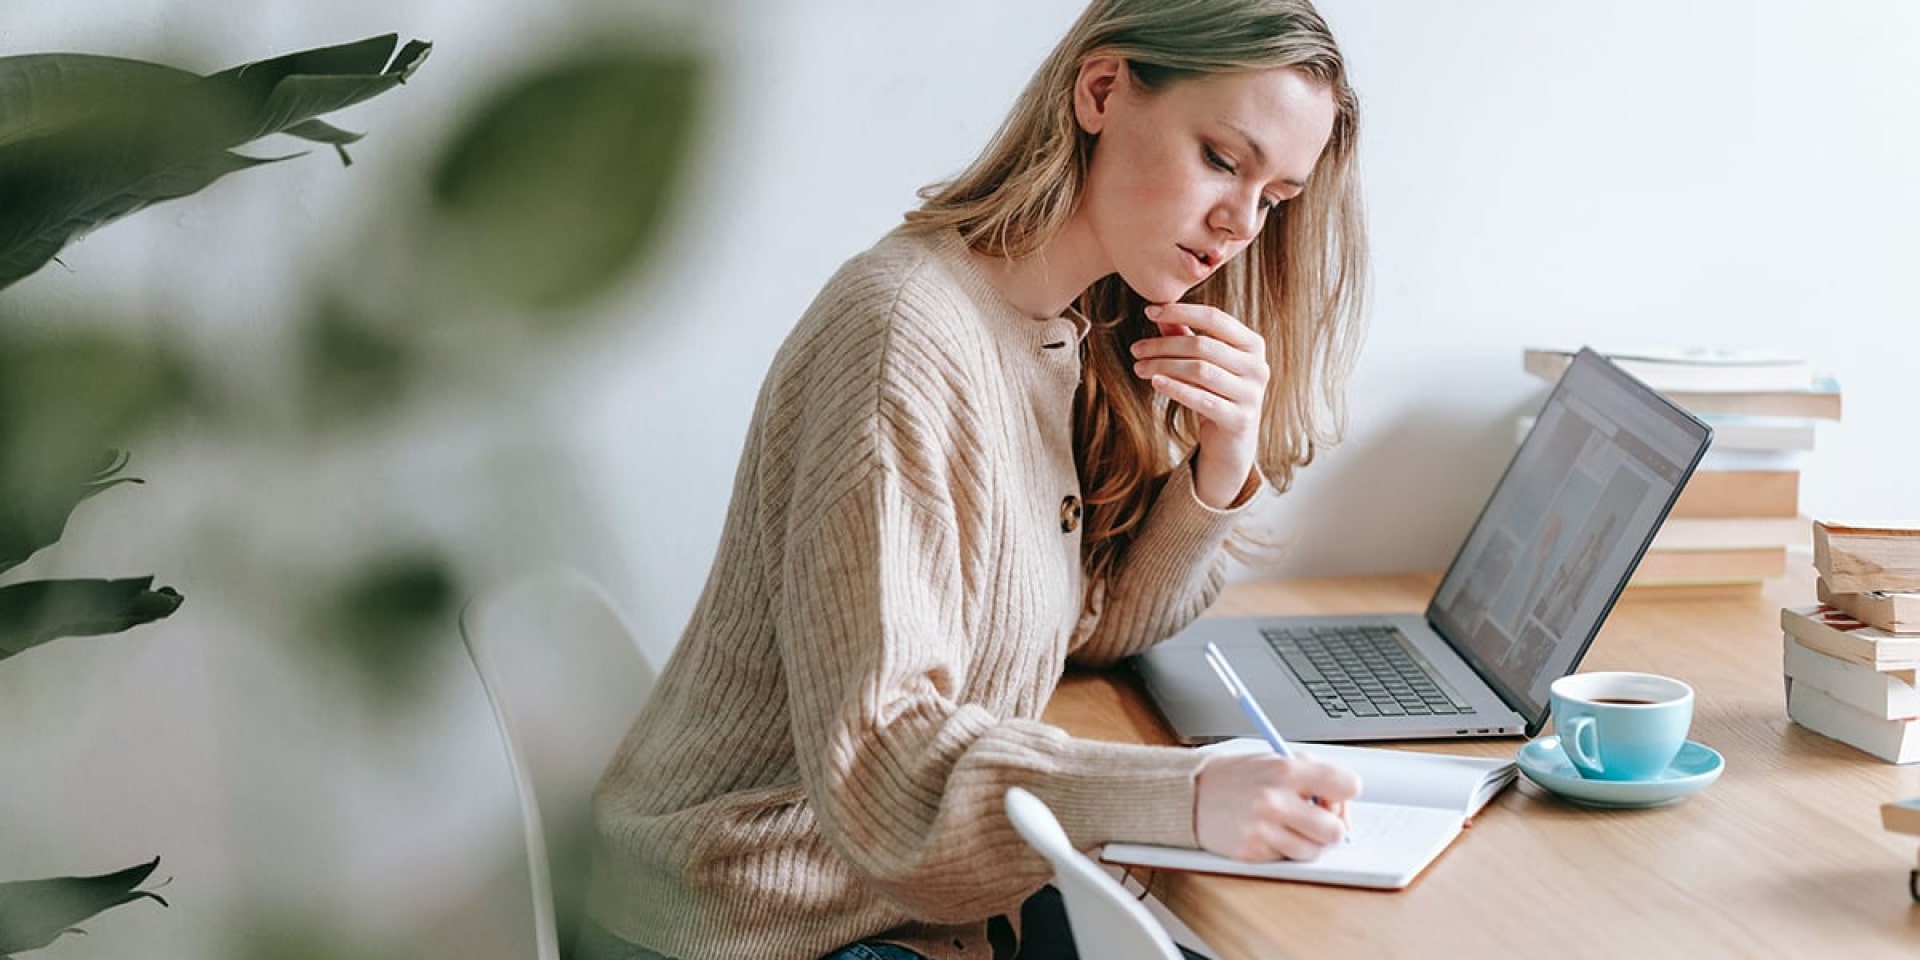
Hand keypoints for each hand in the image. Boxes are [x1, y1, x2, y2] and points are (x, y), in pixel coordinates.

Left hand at [1129, 303, 1268, 507]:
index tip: (1149, 311)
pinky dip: (1175, 388)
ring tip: (1139, 367)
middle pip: (1203, 346)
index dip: (1181, 312)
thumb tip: (1159, 312)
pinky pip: (1201, 399)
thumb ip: (1186, 336)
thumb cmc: (1217, 394)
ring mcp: (1251, 394)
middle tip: (1136, 349)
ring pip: (1200, 371)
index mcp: (1253, 344)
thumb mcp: (1204, 363)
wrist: (1232, 443)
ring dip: (1164, 366)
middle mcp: (1258, 367)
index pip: (1215, 318)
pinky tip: (1154, 382)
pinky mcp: (1239, 419)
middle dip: (1164, 345)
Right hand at [1194, 751, 1360, 861]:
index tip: (1335, 797)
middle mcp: (1276, 799)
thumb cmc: (1234, 777)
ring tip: (1287, 826)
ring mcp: (1263, 828)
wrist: (1188, 794)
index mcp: (1286, 769)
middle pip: (1335, 830)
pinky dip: (1282, 850)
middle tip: (1315, 819)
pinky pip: (1286, 860)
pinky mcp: (1251, 851)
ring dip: (1306, 843)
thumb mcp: (1273, 760)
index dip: (1345, 795)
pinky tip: (1266, 833)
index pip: (1347, 785)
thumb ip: (1310, 774)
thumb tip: (1341, 803)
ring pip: (1314, 851)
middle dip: (1330, 827)